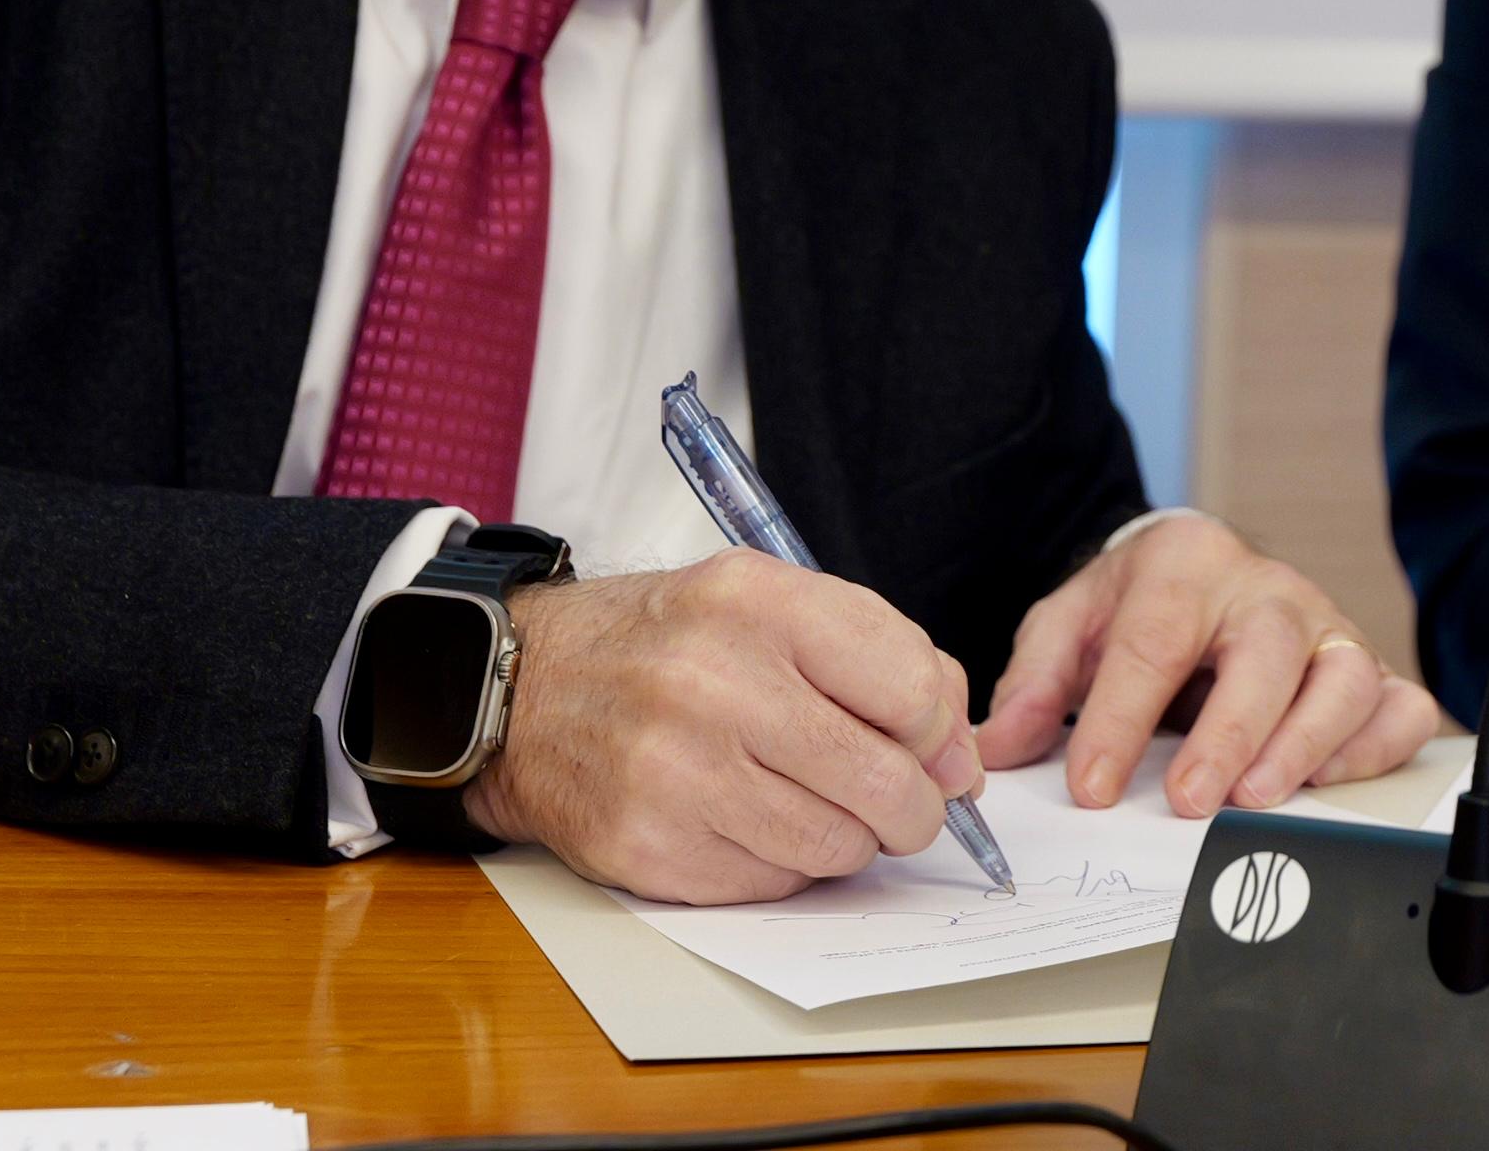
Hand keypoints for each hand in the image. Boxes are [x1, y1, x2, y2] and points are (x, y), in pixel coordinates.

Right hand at [462, 553, 983, 902]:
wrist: (529, 688)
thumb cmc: (672, 645)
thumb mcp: (773, 605)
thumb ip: (883, 659)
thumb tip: (959, 763)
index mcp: (757, 603)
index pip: (912, 689)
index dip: (940, 733)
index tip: (931, 747)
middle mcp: (713, 683)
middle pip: (885, 784)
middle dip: (913, 808)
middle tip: (899, 805)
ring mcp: (675, 772)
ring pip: (837, 848)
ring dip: (849, 841)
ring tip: (813, 805)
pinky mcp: (649, 847)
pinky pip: (773, 886)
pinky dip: (782, 867)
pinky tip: (751, 823)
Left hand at [977, 514, 1448, 815]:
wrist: (1204, 570)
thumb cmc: (1143, 605)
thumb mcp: (1071, 623)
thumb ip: (1033, 683)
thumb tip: (998, 751)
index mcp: (1186, 563)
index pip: (1153, 639)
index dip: (1120, 718)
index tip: (1091, 787)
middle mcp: (1267, 589)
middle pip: (1268, 648)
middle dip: (1230, 730)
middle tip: (1188, 800)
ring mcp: (1327, 627)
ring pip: (1347, 675)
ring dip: (1307, 744)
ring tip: (1255, 800)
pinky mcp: (1368, 667)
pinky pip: (1399, 706)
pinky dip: (1373, 749)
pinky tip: (1326, 783)